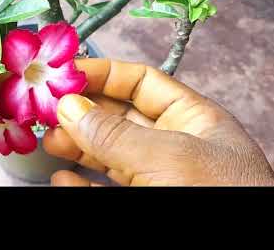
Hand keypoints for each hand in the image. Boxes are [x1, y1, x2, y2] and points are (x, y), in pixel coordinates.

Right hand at [42, 59, 273, 185]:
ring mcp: (155, 176)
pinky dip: (79, 181)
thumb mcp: (169, 156)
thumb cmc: (223, 196)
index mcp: (192, 119)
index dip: (104, 74)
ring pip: (105, 152)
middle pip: (117, 116)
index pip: (141, 83)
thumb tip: (72, 108)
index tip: (69, 72)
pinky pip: (103, 186)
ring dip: (75, 144)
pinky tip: (63, 177)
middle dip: (83, 110)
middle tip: (50, 109)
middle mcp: (171, 144)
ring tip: (50, 140)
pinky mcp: (139, 200)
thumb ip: (116, 134)